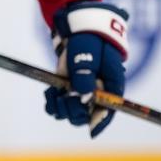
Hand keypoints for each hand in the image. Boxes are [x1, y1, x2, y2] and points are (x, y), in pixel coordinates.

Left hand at [44, 1, 128, 137]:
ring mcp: (81, 93)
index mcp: (110, 86)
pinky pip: (59, 106)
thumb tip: (82, 97)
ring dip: (61, 108)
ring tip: (54, 95)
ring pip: (71, 113)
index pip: (109, 110)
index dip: (101, 122)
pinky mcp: (67, 89)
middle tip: (64, 97)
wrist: (77, 30)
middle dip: (73, 110)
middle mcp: (97, 94)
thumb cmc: (88, 39)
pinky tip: (49, 93)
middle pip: (86, 116)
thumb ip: (86, 74)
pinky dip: (52, 103)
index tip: (91, 130)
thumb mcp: (88, 54)